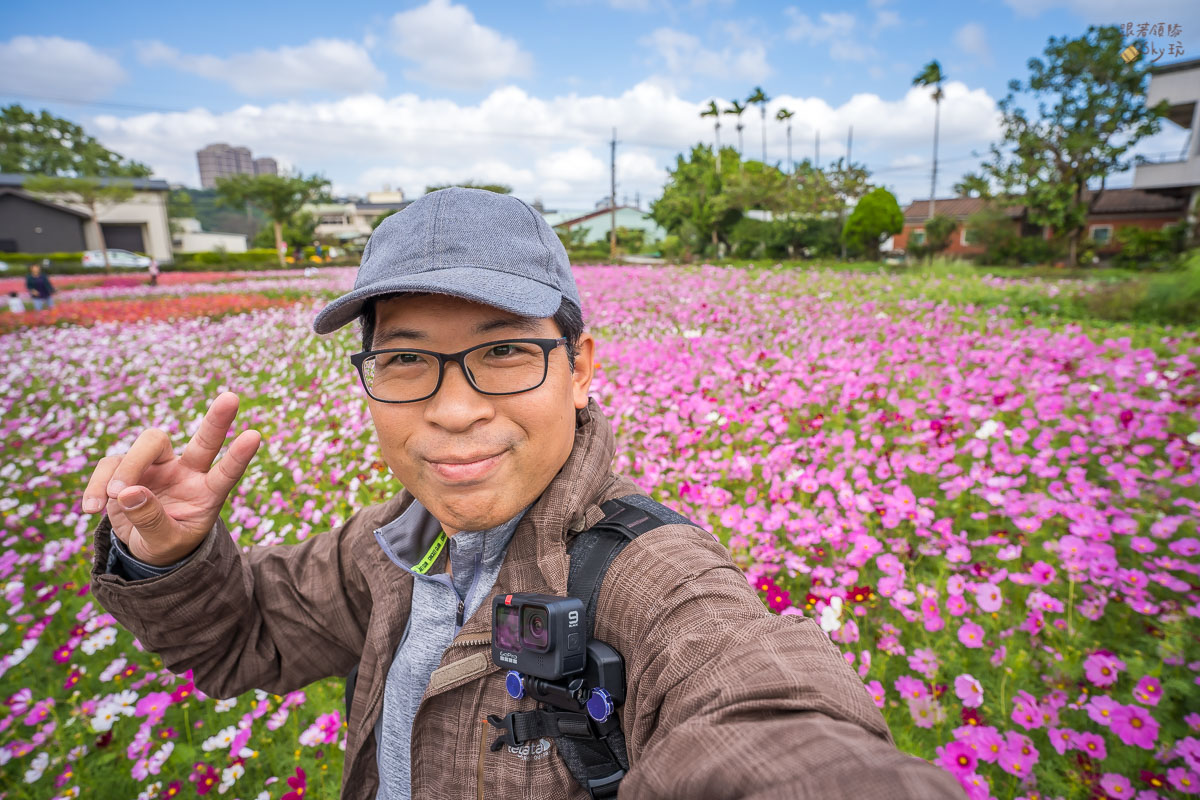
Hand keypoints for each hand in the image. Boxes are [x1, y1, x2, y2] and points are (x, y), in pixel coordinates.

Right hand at [81, 392, 261, 565]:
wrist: (143, 547)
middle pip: (203, 440)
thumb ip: (151, 521)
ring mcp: (159, 465)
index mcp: (207, 493)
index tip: (255, 436)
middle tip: (232, 398)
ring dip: (128, 467)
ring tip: (114, 497)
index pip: (227, 472)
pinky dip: (98, 484)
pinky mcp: (127, 467)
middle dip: (218, 420)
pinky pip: (111, 464)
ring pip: (149, 444)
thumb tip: (129, 492)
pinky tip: (92, 508)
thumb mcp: (164, 544)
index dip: (239, 456)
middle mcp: (188, 472)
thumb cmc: (166, 544)